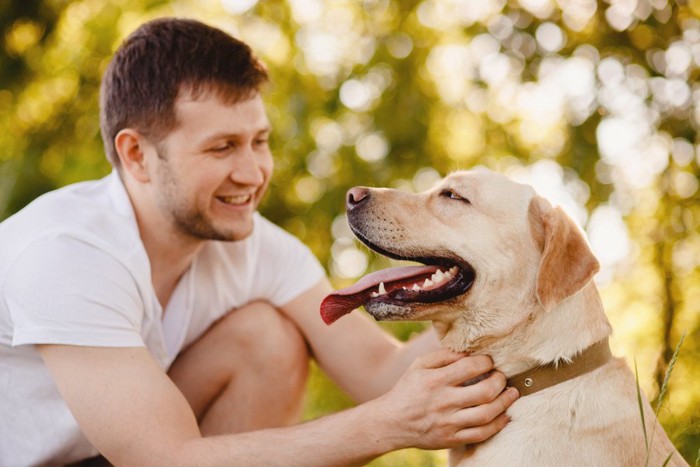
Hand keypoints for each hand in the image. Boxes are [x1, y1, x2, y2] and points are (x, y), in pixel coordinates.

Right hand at [372, 348, 518, 449]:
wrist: (391, 422)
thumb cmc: (408, 389)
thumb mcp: (419, 366)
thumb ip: (443, 356)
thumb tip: (469, 351)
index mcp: (435, 381)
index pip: (469, 367)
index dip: (486, 362)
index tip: (489, 361)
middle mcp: (443, 402)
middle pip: (484, 392)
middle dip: (500, 381)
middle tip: (502, 376)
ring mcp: (448, 423)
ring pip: (487, 414)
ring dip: (505, 402)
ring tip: (512, 393)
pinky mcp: (451, 439)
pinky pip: (481, 434)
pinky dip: (498, 424)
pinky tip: (504, 415)